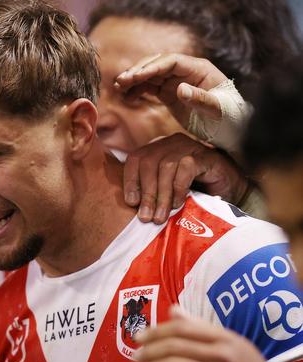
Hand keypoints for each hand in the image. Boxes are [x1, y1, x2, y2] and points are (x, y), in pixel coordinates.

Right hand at [115, 53, 227, 126]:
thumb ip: (200, 99)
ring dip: (133, 80)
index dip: (151, 67)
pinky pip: (149, 88)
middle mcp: (186, 72)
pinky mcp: (170, 94)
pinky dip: (137, 91)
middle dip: (137, 72)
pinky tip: (126, 98)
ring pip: (150, 75)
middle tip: (120, 82)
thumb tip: (180, 89)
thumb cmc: (229, 119)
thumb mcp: (218, 110)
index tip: (134, 77)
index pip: (170, 62)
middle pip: (157, 64)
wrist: (232, 129)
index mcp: (199, 69)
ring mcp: (176, 82)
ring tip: (118, 88)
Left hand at [123, 133, 248, 223]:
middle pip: (148, 163)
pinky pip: (186, 167)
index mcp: (157, 149)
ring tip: (161, 216)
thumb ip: (149, 192)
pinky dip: (179, 187)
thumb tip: (130, 205)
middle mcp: (171, 144)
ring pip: (166, 166)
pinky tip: (178, 203)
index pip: (135, 159)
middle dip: (146, 193)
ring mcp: (189, 147)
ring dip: (161, 194)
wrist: (231, 190)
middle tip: (146, 217)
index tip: (131, 203)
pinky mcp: (205, 156)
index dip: (130, 180)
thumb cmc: (195, 191)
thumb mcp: (166, 191)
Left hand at [135, 306, 302, 361]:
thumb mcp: (229, 342)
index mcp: (222, 337)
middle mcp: (220, 354)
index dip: (156, 331)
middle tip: (135, 355)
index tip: (139, 336)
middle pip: (175, 346)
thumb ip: (199, 327)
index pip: (182, 328)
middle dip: (149, 350)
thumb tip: (173, 310)